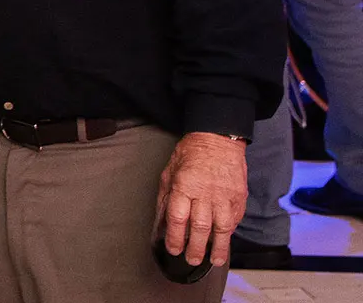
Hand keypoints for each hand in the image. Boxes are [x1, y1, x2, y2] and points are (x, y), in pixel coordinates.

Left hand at [155, 132, 247, 267]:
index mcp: (184, 186)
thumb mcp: (169, 171)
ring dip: (217, 247)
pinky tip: (224, 241)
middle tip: (191, 260)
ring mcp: (225, 196)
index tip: (173, 249)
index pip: (178, 218)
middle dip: (195, 248)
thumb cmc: (190, 153)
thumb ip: (166, 197)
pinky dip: (229, 233)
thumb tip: (162, 221)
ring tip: (213, 260)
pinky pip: (234, 220)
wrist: (218, 139)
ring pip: (221, 228)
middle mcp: (205, 193)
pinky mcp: (239, 197)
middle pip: (200, 227)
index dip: (175, 237)